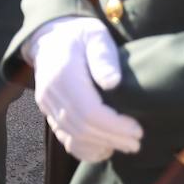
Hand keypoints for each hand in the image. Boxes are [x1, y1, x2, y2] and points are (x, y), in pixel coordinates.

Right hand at [29, 17, 142, 162]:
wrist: (51, 36)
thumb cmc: (80, 35)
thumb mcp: (95, 35)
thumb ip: (104, 56)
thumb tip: (113, 83)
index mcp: (64, 73)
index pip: (89, 111)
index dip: (115, 125)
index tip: (137, 129)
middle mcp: (51, 92)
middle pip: (82, 127)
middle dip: (112, 138)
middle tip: (137, 142)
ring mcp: (46, 103)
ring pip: (72, 136)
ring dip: (100, 145)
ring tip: (125, 145)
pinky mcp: (47, 110)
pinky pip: (63, 137)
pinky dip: (83, 148)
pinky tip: (103, 149)